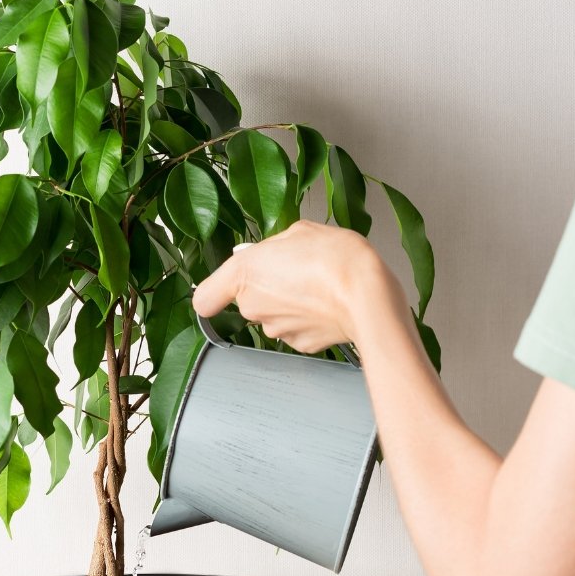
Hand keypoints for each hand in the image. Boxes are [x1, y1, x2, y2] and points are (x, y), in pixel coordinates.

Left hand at [191, 220, 408, 353]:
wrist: (368, 296)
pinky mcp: (299, 344)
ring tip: (317, 284)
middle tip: (295, 268)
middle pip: (248, 299)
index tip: (224, 287)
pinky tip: (326, 303)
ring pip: (273, 315)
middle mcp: (253, 305)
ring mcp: (275, 328)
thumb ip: (275, 244)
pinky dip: (308, 318)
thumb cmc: (337, 259)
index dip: (215, 292)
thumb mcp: (301, 231)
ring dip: (288, 302)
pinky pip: (296, 328)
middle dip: (267, 285)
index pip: (205, 298)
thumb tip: (266, 252)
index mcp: (245, 273)